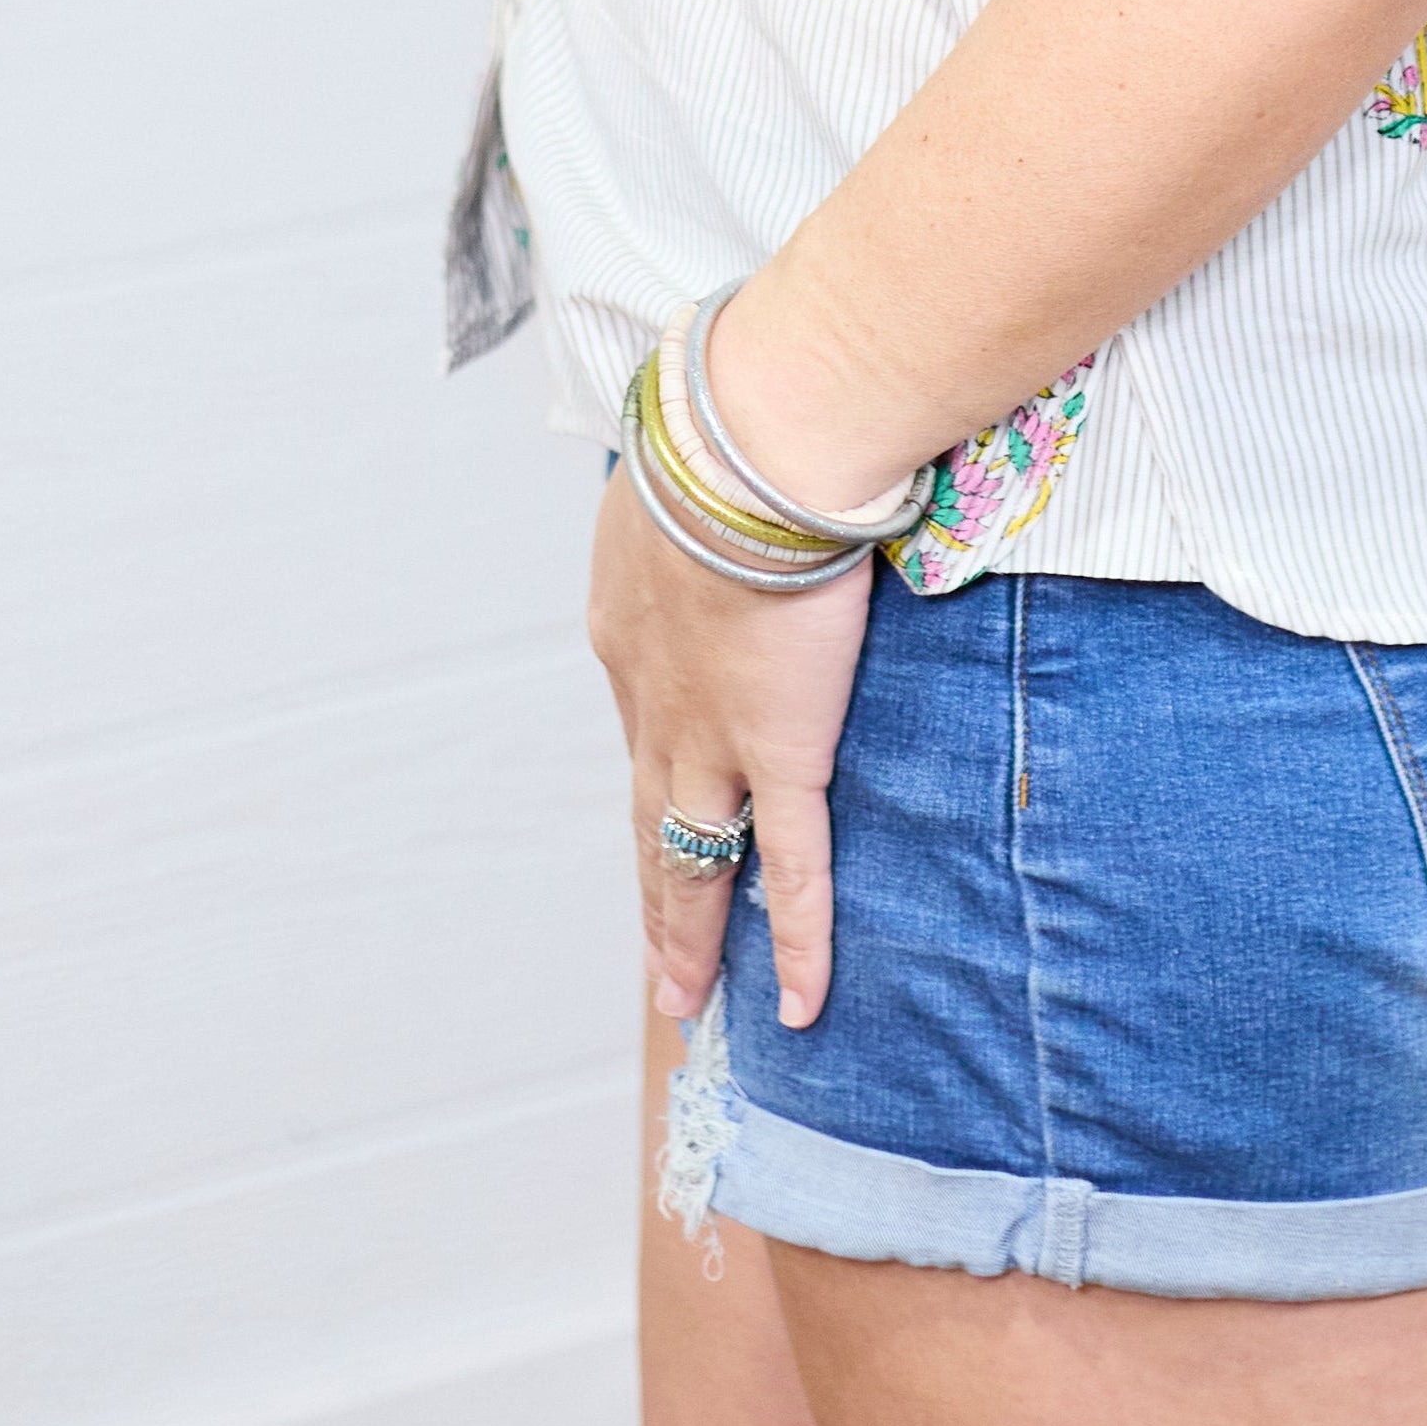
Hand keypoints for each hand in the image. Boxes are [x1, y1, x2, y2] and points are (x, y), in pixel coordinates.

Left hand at [588, 454, 876, 1028]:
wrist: (753, 444)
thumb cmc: (729, 427)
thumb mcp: (686, 465)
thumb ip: (703, 493)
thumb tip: (727, 472)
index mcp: (629, 627)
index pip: (642, 721)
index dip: (654, 772)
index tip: (659, 812)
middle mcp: (653, 700)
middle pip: (650, 814)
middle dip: (653, 890)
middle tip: (654, 962)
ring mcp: (714, 736)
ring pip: (695, 857)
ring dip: (687, 933)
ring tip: (684, 997)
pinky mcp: (782, 750)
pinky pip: (793, 866)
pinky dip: (795, 938)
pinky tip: (797, 998)